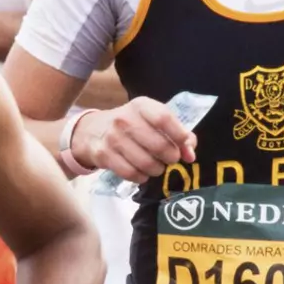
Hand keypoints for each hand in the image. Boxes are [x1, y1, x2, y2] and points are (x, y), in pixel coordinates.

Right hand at [72, 99, 194, 179]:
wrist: (93, 130)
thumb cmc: (132, 124)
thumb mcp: (152, 120)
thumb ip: (176, 133)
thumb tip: (190, 154)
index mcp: (140, 106)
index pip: (164, 119)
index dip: (179, 135)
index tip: (185, 146)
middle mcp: (124, 119)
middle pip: (158, 145)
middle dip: (171, 157)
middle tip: (170, 159)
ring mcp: (112, 138)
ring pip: (146, 163)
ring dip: (157, 169)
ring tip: (157, 167)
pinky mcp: (104, 155)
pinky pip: (131, 173)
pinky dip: (142, 177)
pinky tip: (142, 173)